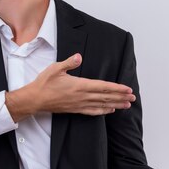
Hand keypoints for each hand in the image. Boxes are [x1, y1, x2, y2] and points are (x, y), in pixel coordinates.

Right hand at [5, 53, 135, 121]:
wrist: (35, 99)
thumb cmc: (44, 83)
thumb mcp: (55, 68)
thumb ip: (69, 62)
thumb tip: (79, 56)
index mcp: (79, 85)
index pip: (103, 86)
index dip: (117, 88)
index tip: (128, 89)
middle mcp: (82, 96)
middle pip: (106, 97)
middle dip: (120, 97)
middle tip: (133, 98)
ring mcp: (79, 104)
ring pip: (102, 105)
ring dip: (115, 104)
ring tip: (126, 105)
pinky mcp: (75, 109)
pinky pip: (93, 111)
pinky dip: (103, 111)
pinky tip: (110, 110)